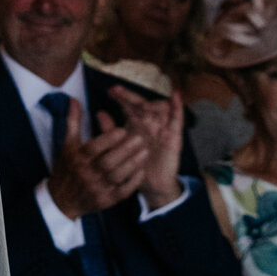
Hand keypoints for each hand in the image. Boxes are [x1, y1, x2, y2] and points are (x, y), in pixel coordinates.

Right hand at [45, 100, 146, 219]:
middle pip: (108, 162)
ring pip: (117, 176)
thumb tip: (74, 99)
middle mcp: (87, 174)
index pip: (94, 148)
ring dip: (133, 164)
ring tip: (145, 151)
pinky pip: (122, 191)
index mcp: (77, 158)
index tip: (123, 129)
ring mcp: (97, 189)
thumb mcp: (68, 144)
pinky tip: (142, 170)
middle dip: (125, 150)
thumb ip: (73, 121)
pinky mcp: (106, 201)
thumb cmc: (67, 167)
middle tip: (141, 138)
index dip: (109, 139)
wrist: (62, 199)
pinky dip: (133, 181)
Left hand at [106, 85, 184, 207]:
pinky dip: (178, 107)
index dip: (122, 96)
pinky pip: (177, 120)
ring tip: (143, 105)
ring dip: (152, 103)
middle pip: (143, 103)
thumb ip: (110, 130)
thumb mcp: (120, 146)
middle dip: (131, 97)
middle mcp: (150, 122)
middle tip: (119, 92)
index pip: (129, 104)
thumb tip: (99, 113)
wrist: (150, 184)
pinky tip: (176, 95)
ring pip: (161, 108)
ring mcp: (162, 128)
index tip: (111, 91)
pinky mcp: (174, 137)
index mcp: (136, 122)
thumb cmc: (135, 163)